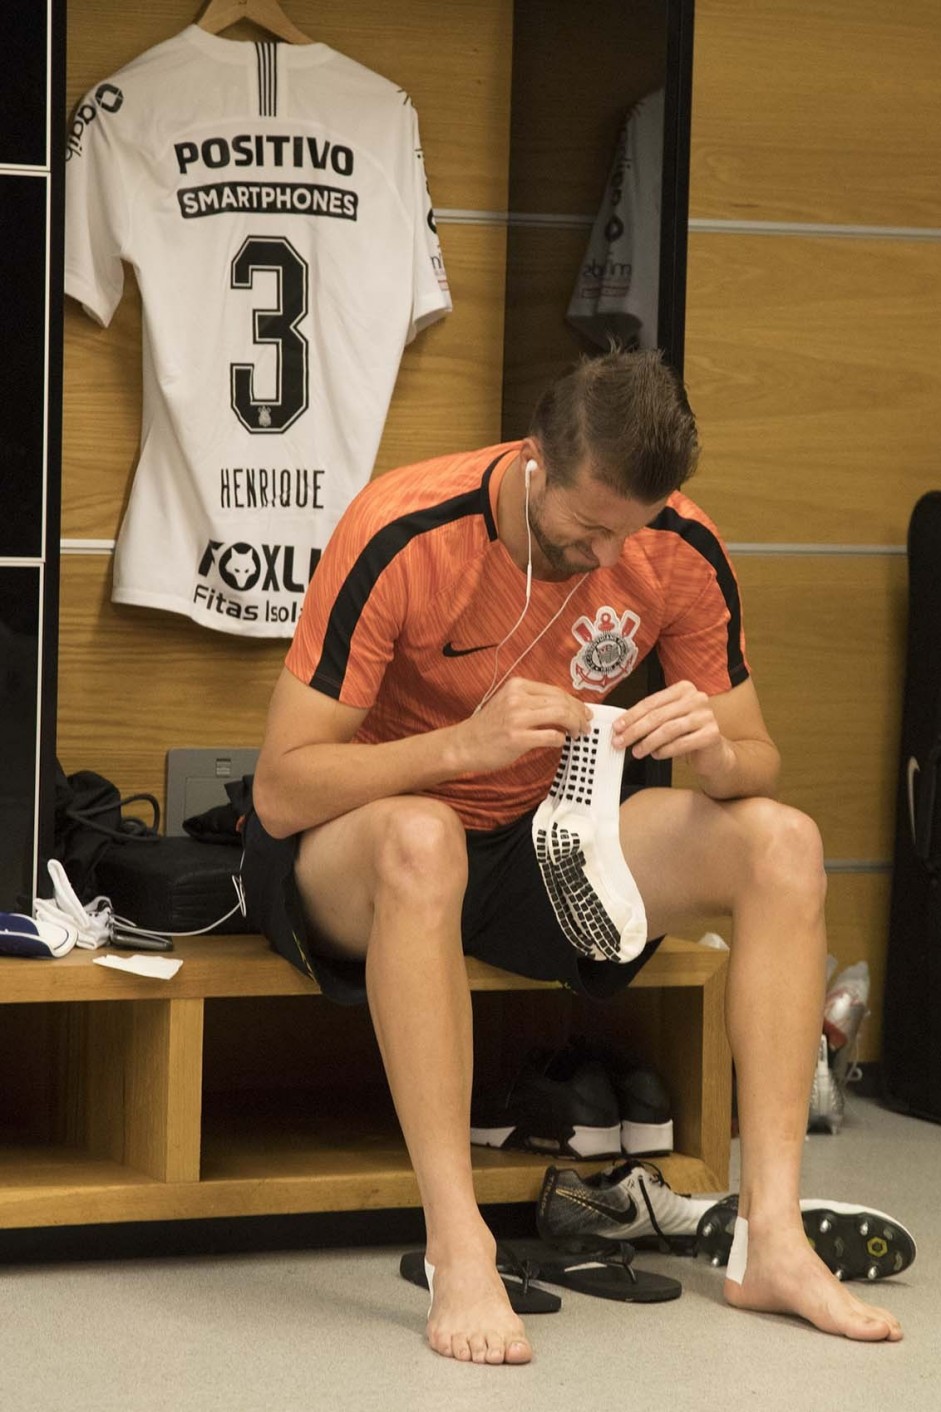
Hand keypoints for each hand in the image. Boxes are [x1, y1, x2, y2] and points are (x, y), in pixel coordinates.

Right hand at [451, 677, 590, 773]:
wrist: (464, 744)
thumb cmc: (488, 728)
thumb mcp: (508, 704)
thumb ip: (532, 702)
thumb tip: (564, 708)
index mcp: (517, 686)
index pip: (556, 691)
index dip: (575, 702)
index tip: (584, 712)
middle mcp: (518, 698)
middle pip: (561, 701)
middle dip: (579, 714)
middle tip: (585, 725)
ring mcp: (517, 718)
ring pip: (560, 715)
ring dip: (575, 725)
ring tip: (579, 733)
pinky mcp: (517, 738)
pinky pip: (551, 736)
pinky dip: (561, 739)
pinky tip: (561, 742)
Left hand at [611, 680, 734, 776]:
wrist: (714, 753)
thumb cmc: (687, 734)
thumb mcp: (668, 720)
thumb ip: (649, 718)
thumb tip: (622, 727)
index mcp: (683, 689)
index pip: (651, 701)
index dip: (631, 715)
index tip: (617, 727)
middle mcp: (697, 698)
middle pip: (658, 715)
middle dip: (635, 730)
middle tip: (620, 742)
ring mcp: (706, 715)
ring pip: (668, 729)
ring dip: (648, 742)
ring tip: (637, 752)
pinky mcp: (712, 734)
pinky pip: (682, 743)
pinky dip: (665, 751)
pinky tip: (656, 755)